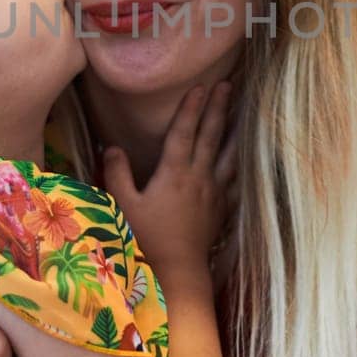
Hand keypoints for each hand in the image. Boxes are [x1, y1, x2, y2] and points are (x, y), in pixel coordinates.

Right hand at [103, 81, 235, 268]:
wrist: (177, 272)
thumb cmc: (146, 239)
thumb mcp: (123, 206)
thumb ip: (117, 173)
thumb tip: (111, 147)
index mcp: (174, 172)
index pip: (184, 132)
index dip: (191, 107)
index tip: (200, 86)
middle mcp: (199, 177)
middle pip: (211, 136)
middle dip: (218, 108)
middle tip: (227, 85)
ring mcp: (214, 193)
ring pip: (228, 155)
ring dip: (234, 132)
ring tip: (243, 113)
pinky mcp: (221, 209)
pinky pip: (234, 182)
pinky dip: (240, 167)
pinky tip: (244, 161)